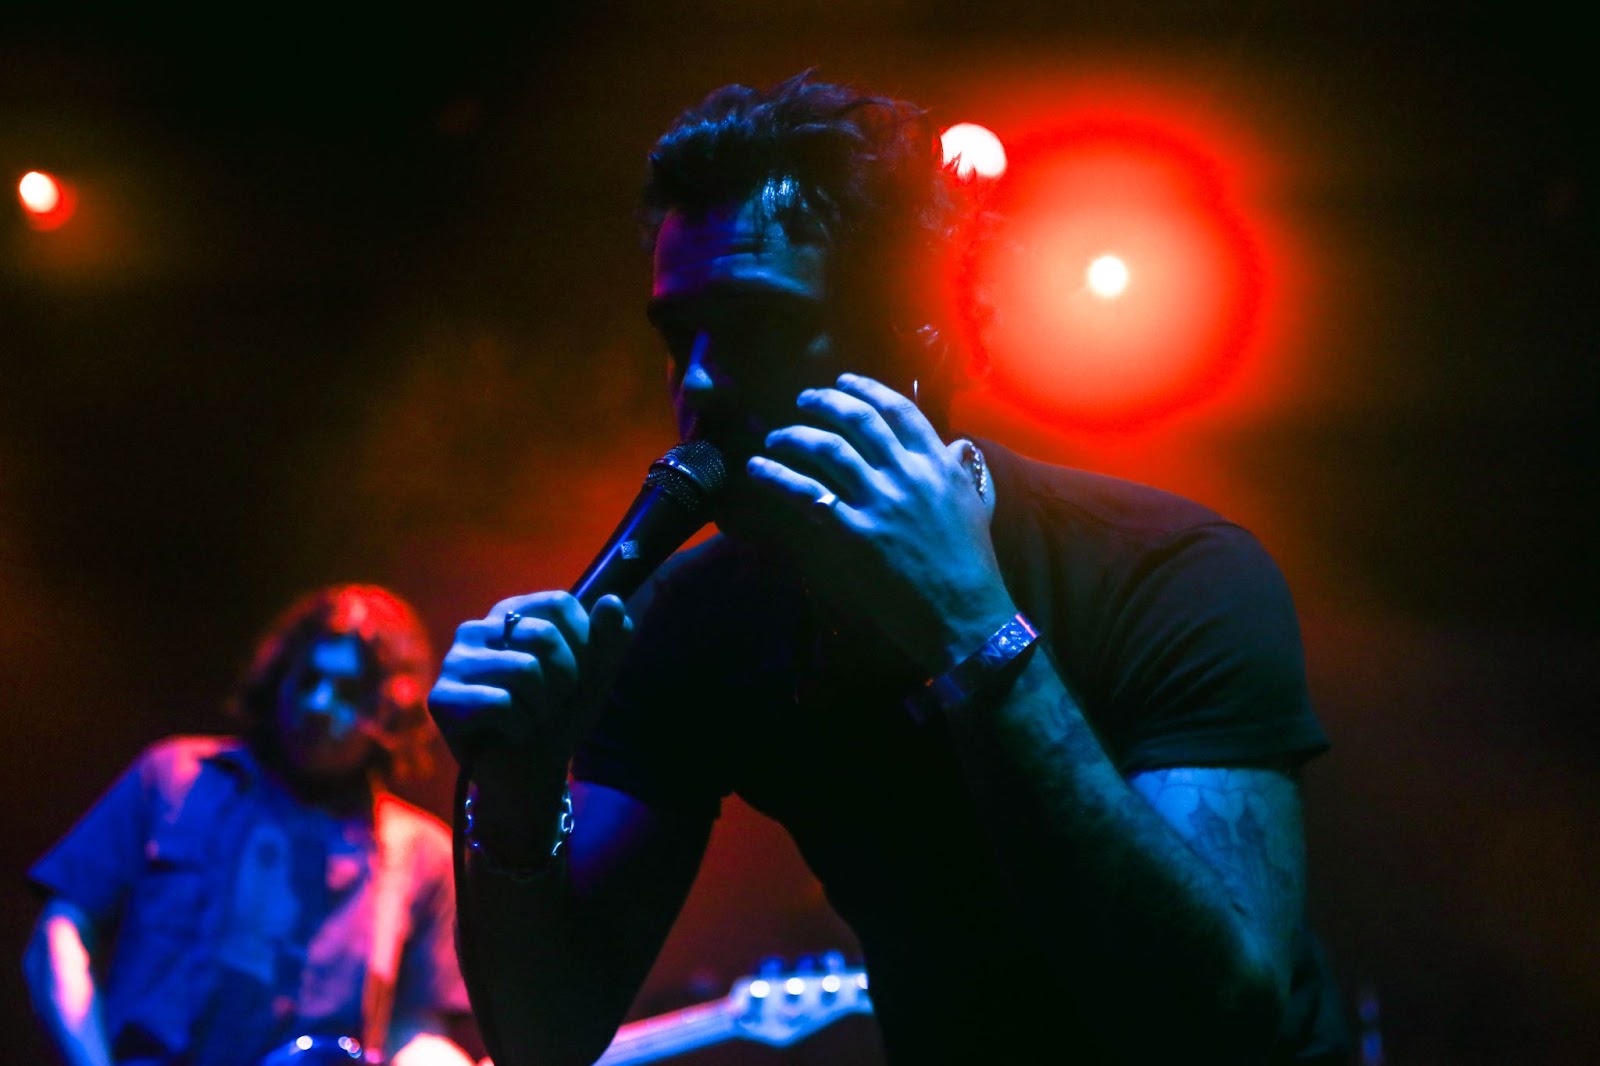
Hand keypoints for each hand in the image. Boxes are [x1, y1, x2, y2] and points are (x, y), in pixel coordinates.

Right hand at [427, 591, 633, 785]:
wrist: (532, 772)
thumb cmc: (560, 715)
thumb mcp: (595, 675)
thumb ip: (609, 637)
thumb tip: (613, 600)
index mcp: (512, 613)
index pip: (559, 603)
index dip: (584, 641)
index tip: (579, 672)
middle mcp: (477, 629)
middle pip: (543, 635)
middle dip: (564, 680)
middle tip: (551, 703)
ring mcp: (454, 662)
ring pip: (524, 669)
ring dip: (542, 707)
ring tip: (530, 717)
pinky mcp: (441, 698)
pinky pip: (499, 703)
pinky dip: (520, 726)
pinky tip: (509, 733)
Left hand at [750, 373, 1016, 672]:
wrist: (965, 614)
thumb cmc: (971, 564)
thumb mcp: (975, 506)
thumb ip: (960, 470)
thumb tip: (954, 444)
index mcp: (938, 465)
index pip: (899, 410)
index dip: (867, 389)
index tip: (844, 381)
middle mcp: (909, 475)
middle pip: (859, 420)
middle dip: (825, 402)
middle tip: (804, 399)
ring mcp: (881, 503)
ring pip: (829, 449)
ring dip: (795, 435)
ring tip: (776, 436)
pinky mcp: (855, 534)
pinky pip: (808, 494)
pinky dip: (778, 476)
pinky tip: (758, 469)